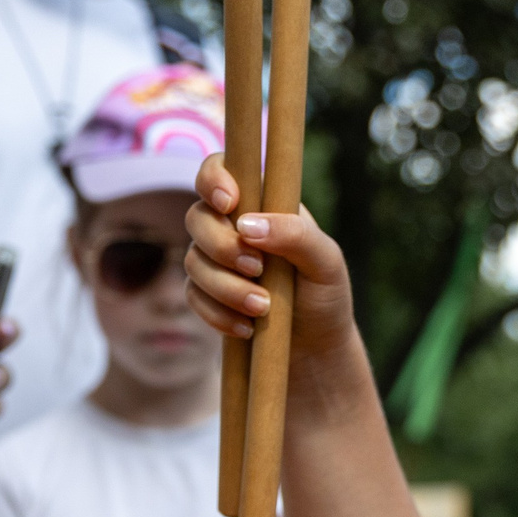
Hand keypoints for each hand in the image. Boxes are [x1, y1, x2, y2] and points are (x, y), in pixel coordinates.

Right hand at [183, 152, 356, 353]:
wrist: (316, 346)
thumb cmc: (324, 293)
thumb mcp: (325, 260)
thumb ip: (295, 235)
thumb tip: (247, 225)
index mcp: (259, 202)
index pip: (219, 170)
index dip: (214, 179)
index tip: (230, 203)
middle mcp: (230, 226)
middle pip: (197, 217)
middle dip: (222, 245)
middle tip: (257, 268)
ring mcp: (214, 260)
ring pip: (192, 261)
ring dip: (225, 286)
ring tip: (262, 307)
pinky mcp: (205, 295)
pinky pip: (193, 296)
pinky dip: (218, 312)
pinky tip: (247, 326)